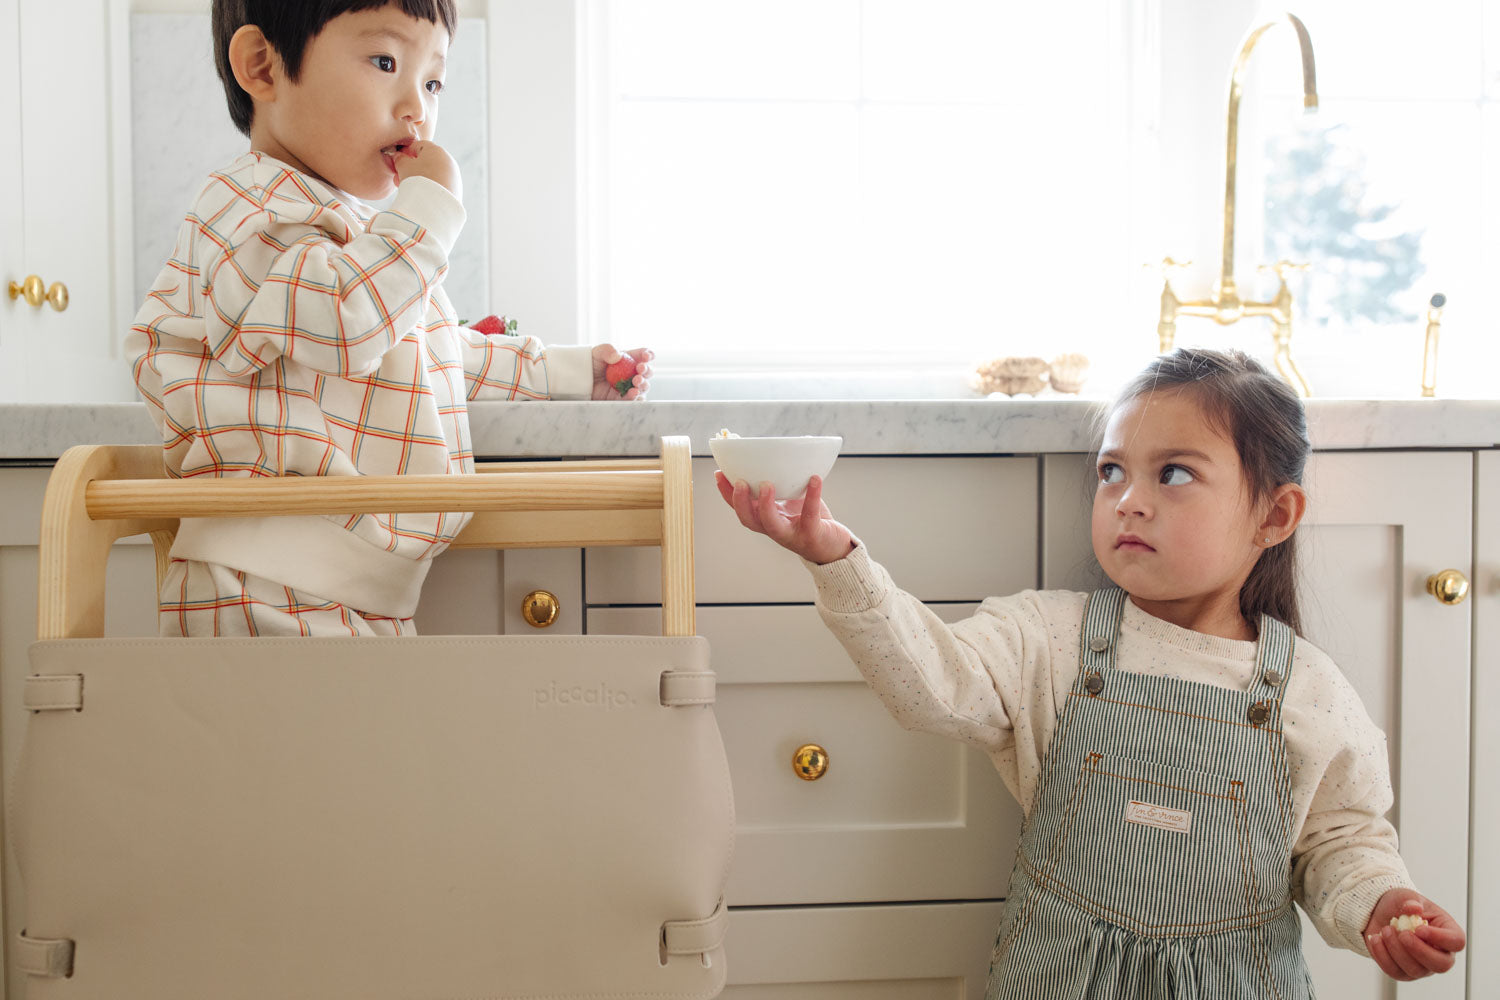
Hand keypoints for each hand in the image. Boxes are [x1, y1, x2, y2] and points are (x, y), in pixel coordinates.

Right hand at [394, 139, 461, 200]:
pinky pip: (440, 184)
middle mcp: (448, 159)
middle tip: (400, 177)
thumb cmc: (418, 180)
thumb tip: (399, 157)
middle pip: (426, 160)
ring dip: (421, 178)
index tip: (398, 162)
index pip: (417, 146)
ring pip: (434, 173)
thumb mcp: (403, 166)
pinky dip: (431, 187)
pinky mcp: (456, 189)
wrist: (436, 204)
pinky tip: (422, 195)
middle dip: (412, 168)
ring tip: (409, 188)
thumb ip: (400, 159)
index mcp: (435, 149)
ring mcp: (454, 174)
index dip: (405, 153)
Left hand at [591, 345, 652, 399]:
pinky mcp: (623, 399)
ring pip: (643, 386)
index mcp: (629, 359)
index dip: (648, 355)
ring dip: (643, 384)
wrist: (579, 381)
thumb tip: (618, 356)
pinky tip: (633, 393)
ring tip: (637, 381)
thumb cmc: (589, 365)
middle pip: (647, 372)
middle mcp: (631, 373)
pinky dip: (636, 397)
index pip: (643, 355)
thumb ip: (607, 350)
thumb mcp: (596, 353)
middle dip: (647, 370)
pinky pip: (634, 400)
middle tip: (641, 369)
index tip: (646, 356)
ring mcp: (629, 386)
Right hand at [714, 471, 855, 564]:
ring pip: (770, 524)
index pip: (741, 508)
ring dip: (765, 505)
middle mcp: (774, 528)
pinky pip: (809, 514)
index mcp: (765, 518)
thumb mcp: (794, 500)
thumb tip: (794, 442)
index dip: (727, 493)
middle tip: (740, 482)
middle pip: (749, 519)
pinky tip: (814, 478)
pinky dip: (812, 495)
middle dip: (740, 502)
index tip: (719, 473)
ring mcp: (791, 534)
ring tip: (766, 484)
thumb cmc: (811, 520)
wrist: (834, 546)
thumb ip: (787, 480)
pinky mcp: (812, 534)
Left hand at [1363, 888, 1465, 980]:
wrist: (1380, 913)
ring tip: (1386, 930)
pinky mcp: (1402, 972)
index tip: (1419, 928)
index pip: (1456, 942)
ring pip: (1415, 969)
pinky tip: (1376, 939)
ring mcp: (1422, 966)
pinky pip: (1394, 971)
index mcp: (1447, 932)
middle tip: (1403, 934)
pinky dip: (1382, 955)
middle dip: (1419, 950)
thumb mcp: (1405, 896)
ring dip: (1396, 950)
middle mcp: (1439, 953)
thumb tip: (1414, 908)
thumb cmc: (1400, 905)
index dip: (1441, 938)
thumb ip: (1411, 900)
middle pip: (1441, 964)